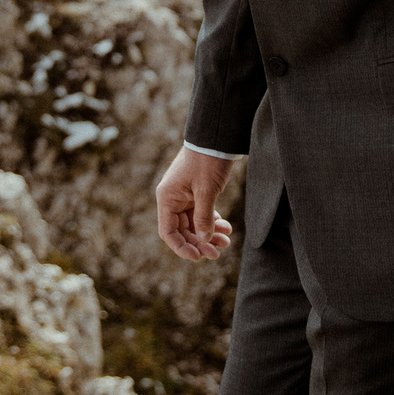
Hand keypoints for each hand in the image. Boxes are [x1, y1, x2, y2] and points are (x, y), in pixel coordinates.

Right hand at [155, 145, 234, 260]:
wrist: (217, 137)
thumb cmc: (207, 161)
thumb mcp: (206, 191)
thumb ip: (204, 218)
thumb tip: (203, 241)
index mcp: (167, 198)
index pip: (168, 232)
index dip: (182, 248)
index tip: (198, 257)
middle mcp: (173, 199)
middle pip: (183, 231)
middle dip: (200, 242)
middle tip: (217, 252)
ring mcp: (185, 196)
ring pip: (194, 224)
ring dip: (208, 234)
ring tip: (226, 242)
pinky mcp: (196, 193)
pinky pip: (202, 214)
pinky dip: (213, 222)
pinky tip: (226, 228)